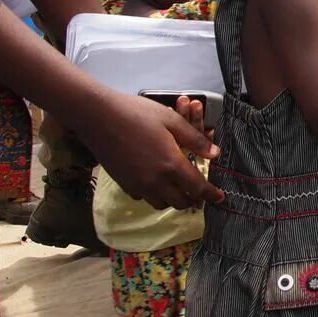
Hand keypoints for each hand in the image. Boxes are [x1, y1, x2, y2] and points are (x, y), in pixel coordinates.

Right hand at [80, 92, 222, 210]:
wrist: (98, 117)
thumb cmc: (137, 113)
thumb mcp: (171, 121)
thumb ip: (195, 140)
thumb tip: (215, 154)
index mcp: (171, 165)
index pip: (198, 189)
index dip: (211, 195)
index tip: (220, 197)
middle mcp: (155, 180)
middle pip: (180, 202)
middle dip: (193, 199)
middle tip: (197, 189)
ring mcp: (137, 184)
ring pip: (161, 203)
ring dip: (173, 198)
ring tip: (177, 185)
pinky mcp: (123, 184)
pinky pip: (144, 197)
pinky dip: (154, 194)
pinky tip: (155, 180)